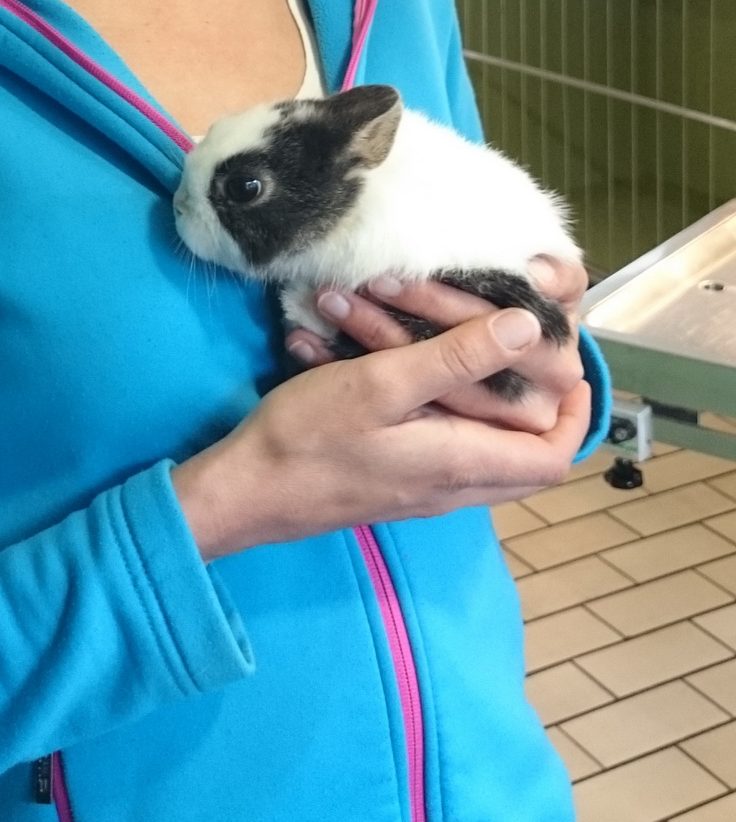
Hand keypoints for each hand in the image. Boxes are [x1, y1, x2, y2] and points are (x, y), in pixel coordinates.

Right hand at [171, 306, 591, 559]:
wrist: (246, 492)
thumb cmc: (308, 439)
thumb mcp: (381, 384)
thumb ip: (455, 358)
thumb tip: (529, 329)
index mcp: (461, 463)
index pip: (553, 455)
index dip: (574, 411)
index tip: (567, 361)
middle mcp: (453, 485)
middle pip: (529, 456)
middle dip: (541, 401)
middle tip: (530, 346)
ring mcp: (424, 488)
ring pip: (488, 448)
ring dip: (492, 401)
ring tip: (480, 348)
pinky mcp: (397, 480)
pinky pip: (449, 447)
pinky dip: (452, 408)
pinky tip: (419, 368)